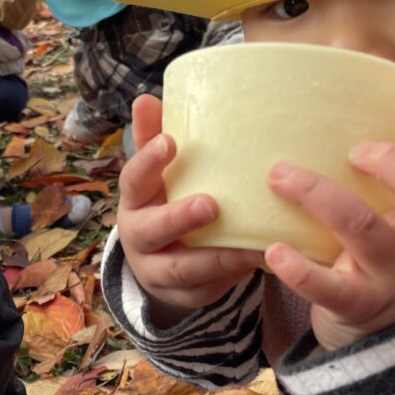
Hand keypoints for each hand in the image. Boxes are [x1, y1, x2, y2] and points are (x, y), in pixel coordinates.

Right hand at [117, 95, 263, 325]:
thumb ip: (153, 140)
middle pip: (153, 230)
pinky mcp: (185, 296)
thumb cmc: (164, 203)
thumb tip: (147, 98)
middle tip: (210, 204)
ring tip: (251, 247)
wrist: (158, 265)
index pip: (133, 180)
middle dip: (179, 218)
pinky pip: (208, 290)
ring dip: (217, 258)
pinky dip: (233, 278)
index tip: (171, 142)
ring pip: (183, 270)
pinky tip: (261, 263)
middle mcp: (140, 238)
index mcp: (135, 201)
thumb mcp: (156, 176)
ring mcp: (160, 271)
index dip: (148, 162)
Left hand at [264, 131, 394, 351]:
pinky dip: (299, 270)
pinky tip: (274, 252)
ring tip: (281, 176)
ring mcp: (393, 280)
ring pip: (365, 230)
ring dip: (320, 195)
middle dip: (393, 164)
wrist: (390, 350)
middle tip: (355, 151)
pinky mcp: (358, 307)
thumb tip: (356, 121)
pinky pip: (330, 289)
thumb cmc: (392, 268)